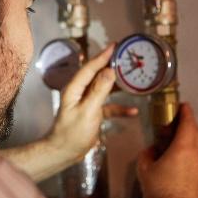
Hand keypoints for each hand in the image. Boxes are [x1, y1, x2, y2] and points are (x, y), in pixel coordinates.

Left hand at [46, 44, 137, 161]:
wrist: (64, 152)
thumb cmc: (72, 133)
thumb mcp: (88, 111)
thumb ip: (99, 91)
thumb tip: (110, 71)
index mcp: (74, 88)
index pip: (90, 67)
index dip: (103, 56)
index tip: (115, 45)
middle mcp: (80, 92)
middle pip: (98, 75)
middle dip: (112, 65)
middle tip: (126, 56)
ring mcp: (86, 102)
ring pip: (105, 89)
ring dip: (118, 85)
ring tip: (133, 77)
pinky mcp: (93, 113)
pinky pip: (108, 107)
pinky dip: (119, 107)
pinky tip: (133, 111)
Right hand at [137, 103, 197, 197]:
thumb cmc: (162, 193)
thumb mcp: (144, 170)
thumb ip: (147, 154)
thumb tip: (151, 150)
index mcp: (184, 148)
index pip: (188, 122)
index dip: (185, 112)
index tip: (183, 106)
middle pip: (196, 133)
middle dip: (188, 125)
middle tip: (178, 122)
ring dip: (189, 144)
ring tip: (175, 147)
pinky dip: (191, 160)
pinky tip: (180, 168)